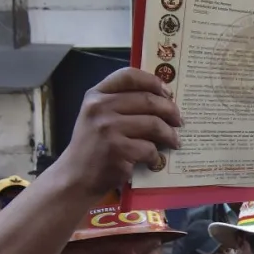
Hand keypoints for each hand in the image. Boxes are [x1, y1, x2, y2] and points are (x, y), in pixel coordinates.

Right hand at [62, 68, 180, 196]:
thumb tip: (162, 98)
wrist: (75, 177)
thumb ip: (120, 103)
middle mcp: (100, 108)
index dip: (153, 81)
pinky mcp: (117, 151)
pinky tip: (155, 160)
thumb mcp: (96, 117)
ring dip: (169, 134)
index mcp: (96, 95)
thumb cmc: (92, 146)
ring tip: (174, 140)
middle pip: (148, 100)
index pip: (129, 76)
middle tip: (179, 120)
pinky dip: (156, 156)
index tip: (167, 92)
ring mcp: (108, 129)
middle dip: (170, 110)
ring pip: (153, 124)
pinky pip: (149, 148)